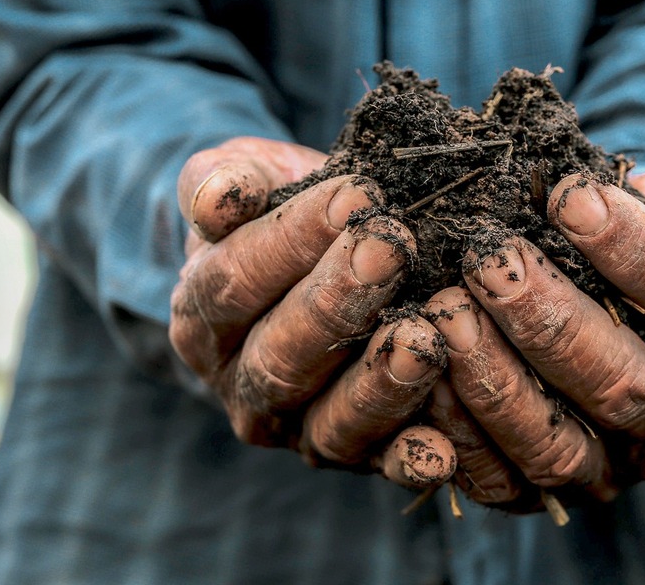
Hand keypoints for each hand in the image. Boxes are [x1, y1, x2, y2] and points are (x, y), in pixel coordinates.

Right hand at [169, 137, 455, 488]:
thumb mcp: (249, 179)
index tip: (355, 195)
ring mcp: (302, 430)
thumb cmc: (289, 209)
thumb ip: (222, 182)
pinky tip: (442, 446)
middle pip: (280, 357)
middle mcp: (244, 387)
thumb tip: (217, 200)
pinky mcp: (363, 456)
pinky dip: (412, 458)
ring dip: (379, 384)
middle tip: (391, 248)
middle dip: (337, 302)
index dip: (291, 239)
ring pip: (332, 422)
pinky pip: (386, 464)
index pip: (234, 282)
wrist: (332, 255)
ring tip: (421, 337)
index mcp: (202, 318)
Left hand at [426, 158, 644, 506]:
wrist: (615, 298)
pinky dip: (457, 431)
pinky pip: (499, 478)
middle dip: (548, 318)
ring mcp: (612, 472)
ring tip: (447, 310)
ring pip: (556, 445)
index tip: (569, 196)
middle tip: (489, 259)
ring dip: (495, 379)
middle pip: (620, 383)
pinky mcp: (546, 495)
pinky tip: (423, 370)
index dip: (633, 251)